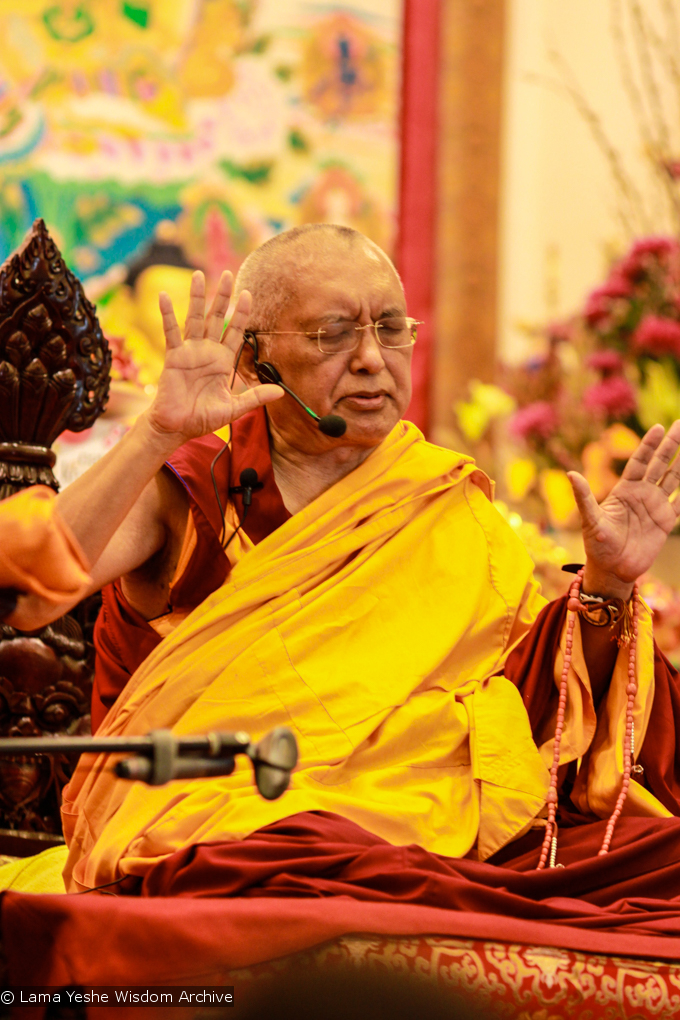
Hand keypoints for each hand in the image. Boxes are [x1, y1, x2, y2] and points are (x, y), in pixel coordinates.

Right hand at [145, 269, 282, 444]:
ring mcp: (189, 351)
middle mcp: (206, 351)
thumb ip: (255, 397)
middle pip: (216, 318)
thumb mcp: (234, 408)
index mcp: (222, 361)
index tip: (247, 294)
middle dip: (222, 297)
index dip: (241, 313)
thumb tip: (281, 392)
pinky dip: (167, 314)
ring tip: (199, 275)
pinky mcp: (173, 357)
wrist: (178, 427)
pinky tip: (165, 297)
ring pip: (195, 319)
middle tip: (227, 274)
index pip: (234, 331)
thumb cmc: (202, 418)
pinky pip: (170, 332)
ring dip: (197, 297)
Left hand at [569, 421, 679, 596]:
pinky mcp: (665, 522)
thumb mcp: (590, 520)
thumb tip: (570, 474)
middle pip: (659, 464)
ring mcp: (655, 507)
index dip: (649, 445)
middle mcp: (642, 495)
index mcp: (624, 491)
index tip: (659, 428)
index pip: (640, 462)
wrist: (612, 570)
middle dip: (670, 445)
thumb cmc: (597, 545)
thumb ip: (584, 497)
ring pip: (673, 479)